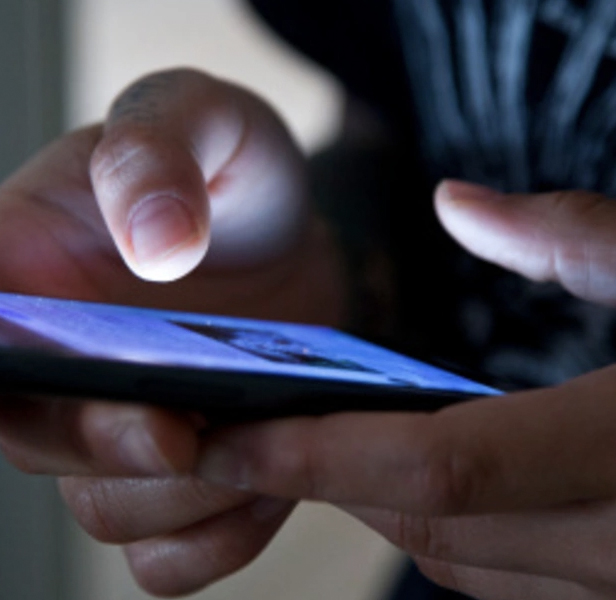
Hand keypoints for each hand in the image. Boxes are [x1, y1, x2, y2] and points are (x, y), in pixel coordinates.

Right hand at [0, 68, 344, 595]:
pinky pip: (175, 547)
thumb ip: (158, 147)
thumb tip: (152, 242)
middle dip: (99, 443)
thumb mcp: (198, 116)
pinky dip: (217, 535)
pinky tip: (269, 481)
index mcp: (22, 267)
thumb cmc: (224, 168)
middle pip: (34, 437)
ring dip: (170, 495)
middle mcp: (55, 359)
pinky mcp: (185, 465)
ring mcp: (119, 421)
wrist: (292, 230)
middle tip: (173, 426)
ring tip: (249, 441)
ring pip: (104, 506)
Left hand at [192, 182, 615, 599]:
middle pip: (432, 520)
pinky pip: (512, 585)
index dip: (322, 455)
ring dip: (388, 504)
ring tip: (333, 443)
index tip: (230, 437)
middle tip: (260, 425)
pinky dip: (455, 533)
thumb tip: (459, 203)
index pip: (441, 466)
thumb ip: (576, 237)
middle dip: (334, 478)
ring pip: (464, 562)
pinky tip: (436, 483)